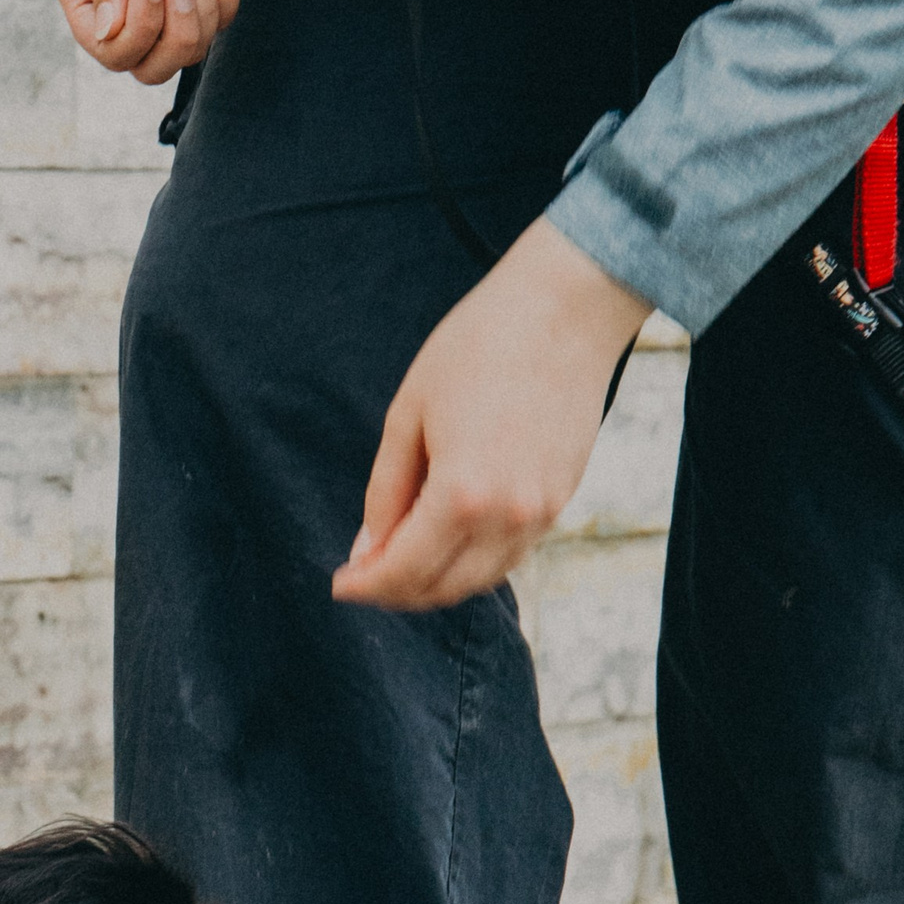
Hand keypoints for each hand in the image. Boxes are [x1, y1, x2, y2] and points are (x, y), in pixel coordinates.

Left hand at [332, 219, 652, 612]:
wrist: (564, 311)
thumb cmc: (478, 348)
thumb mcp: (409, 414)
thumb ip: (386, 489)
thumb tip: (369, 547)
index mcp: (463, 494)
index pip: (405, 571)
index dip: (366, 586)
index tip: (339, 585)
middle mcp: (509, 517)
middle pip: (443, 588)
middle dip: (396, 592)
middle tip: (362, 576)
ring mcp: (543, 512)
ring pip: (480, 580)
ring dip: (436, 582)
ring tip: (398, 560)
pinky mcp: (562, 499)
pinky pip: (510, 554)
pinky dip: (473, 562)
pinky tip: (445, 540)